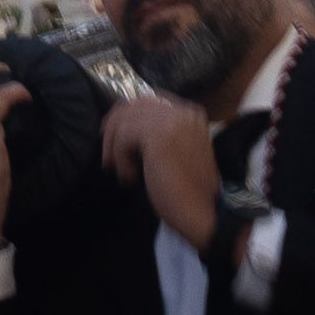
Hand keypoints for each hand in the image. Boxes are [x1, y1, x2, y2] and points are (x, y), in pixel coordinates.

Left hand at [101, 91, 224, 248]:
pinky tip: (131, 178)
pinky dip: (120, 158)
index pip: (146, 102)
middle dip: (114, 131)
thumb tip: (122, 126)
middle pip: (132, 105)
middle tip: (110, 160)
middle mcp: (183, 110)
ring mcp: (172, 119)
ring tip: (123, 173)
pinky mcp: (159, 134)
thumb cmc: (187, 191)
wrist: (204, 212)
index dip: (125, 121)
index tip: (116, 145)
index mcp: (189, 113)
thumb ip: (157, 133)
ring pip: (124, 119)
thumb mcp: (173, 151)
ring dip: (115, 148)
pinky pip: (122, 135)